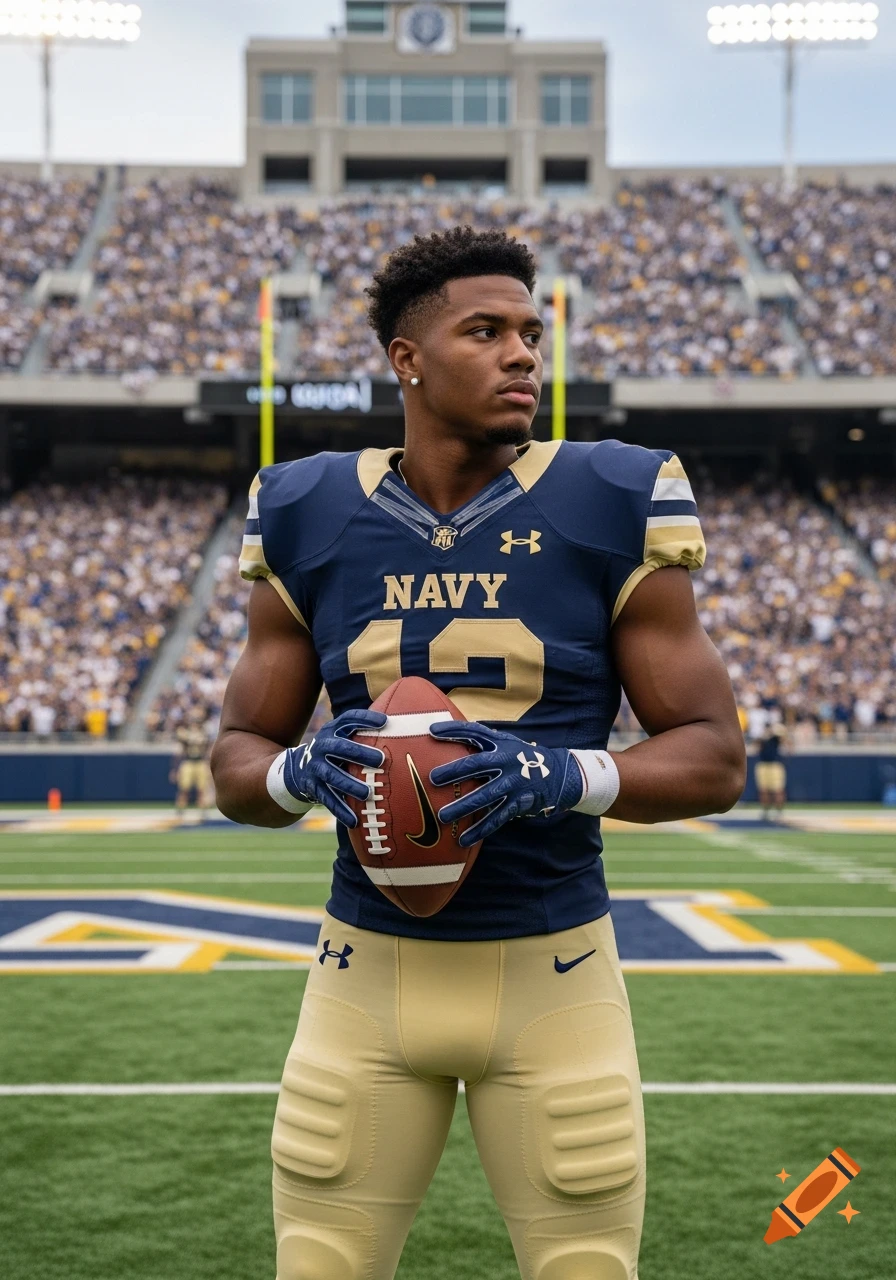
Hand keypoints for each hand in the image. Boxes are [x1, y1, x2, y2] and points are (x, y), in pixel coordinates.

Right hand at [281, 708, 386, 826]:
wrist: (299, 768)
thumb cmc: (335, 751)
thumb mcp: (343, 736)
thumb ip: (364, 732)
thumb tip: (401, 726)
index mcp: (333, 730)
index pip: (349, 719)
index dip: (366, 720)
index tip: (385, 722)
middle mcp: (322, 745)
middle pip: (340, 748)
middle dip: (359, 753)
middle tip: (381, 759)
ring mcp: (315, 766)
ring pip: (333, 776)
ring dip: (350, 785)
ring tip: (367, 794)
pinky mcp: (313, 786)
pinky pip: (327, 798)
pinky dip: (340, 810)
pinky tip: (354, 820)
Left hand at [428, 721, 583, 846]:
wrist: (557, 774)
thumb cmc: (520, 757)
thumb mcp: (505, 743)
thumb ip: (482, 740)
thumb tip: (444, 732)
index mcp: (500, 743)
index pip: (474, 732)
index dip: (453, 730)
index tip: (432, 731)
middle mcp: (506, 760)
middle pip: (476, 764)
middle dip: (454, 771)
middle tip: (433, 779)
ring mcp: (512, 783)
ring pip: (484, 796)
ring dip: (462, 806)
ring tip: (443, 816)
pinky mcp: (518, 803)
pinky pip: (496, 818)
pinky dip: (480, 830)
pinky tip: (464, 840)